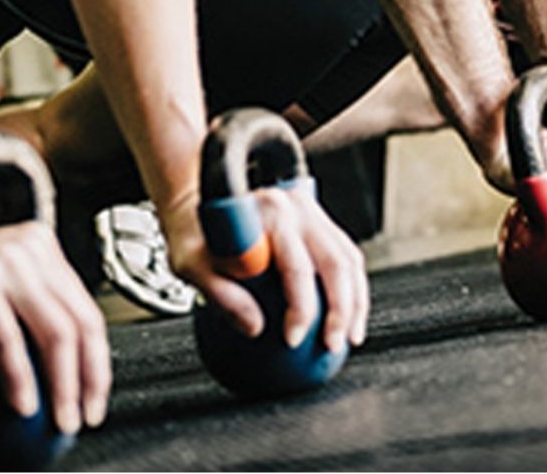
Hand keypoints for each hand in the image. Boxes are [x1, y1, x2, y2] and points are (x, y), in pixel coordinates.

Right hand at [0, 223, 109, 435]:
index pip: (87, 311)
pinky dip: (19, 374)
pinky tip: (24, 402)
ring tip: (60, 418)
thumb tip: (58, 373)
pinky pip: (7, 335)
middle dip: (87, 379)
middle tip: (81, 418)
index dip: (98, 362)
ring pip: (54, 330)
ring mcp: (7, 260)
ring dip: (63, 384)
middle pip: (80, 322)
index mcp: (43, 250)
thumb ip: (27, 310)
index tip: (95, 400)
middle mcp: (32, 249)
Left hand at [160, 184, 368, 353]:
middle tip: (332, 346)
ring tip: (349, 338)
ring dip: (355, 302)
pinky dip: (352, 290)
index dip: (302, 307)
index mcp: (271, 212)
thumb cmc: (195, 237)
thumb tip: (255, 330)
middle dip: (342, 309)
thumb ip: (221, 296)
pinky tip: (345, 321)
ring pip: (349, 259)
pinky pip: (345, 257)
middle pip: (336, 261)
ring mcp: (313, 212)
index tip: (293, 340)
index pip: (297, 266)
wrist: (204, 201)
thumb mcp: (191, 266)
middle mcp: (298, 206)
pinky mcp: (320, 221)